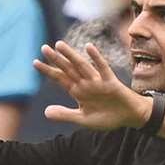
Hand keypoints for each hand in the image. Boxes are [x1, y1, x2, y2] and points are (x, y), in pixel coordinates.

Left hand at [33, 41, 150, 130]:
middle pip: (68, 69)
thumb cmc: (107, 117)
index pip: (60, 78)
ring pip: (82, 66)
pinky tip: (89, 47)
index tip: (35, 62)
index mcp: (78, 91)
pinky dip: (96, 58)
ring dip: (71, 55)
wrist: (129, 118)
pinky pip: (103, 68)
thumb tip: (45, 112)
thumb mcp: (83, 119)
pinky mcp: (111, 82)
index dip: (48, 70)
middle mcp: (85, 83)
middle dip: (56, 59)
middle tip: (43, 48)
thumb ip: (65, 115)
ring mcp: (98, 81)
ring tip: (59, 45)